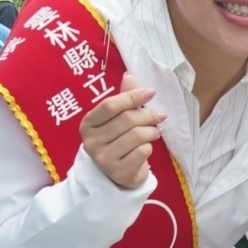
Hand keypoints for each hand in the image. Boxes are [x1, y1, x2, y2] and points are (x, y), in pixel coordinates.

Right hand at [80, 72, 164, 189]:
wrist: (120, 172)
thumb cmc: (119, 139)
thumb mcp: (119, 118)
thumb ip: (124, 98)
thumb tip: (130, 75)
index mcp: (88, 124)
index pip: (110, 105)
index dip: (133, 97)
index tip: (152, 92)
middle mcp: (91, 141)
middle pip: (127, 120)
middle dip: (148, 115)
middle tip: (160, 115)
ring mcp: (103, 159)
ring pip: (137, 136)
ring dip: (152, 131)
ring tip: (155, 132)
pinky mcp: (118, 172)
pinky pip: (142, 152)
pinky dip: (150, 147)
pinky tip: (147, 147)